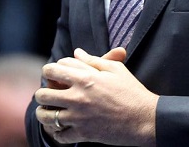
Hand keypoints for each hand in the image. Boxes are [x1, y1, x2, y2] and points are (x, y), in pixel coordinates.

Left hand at [34, 47, 157, 145]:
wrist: (145, 120)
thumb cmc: (132, 92)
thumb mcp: (116, 70)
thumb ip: (94, 60)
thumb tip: (77, 53)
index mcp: (85, 78)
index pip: (53, 70)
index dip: (51, 70)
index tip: (54, 74)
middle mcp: (78, 97)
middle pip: (43, 94)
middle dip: (43, 92)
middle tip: (48, 93)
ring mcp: (79, 117)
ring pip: (46, 116)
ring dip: (44, 113)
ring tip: (48, 111)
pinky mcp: (83, 134)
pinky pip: (59, 136)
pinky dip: (57, 132)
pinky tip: (61, 127)